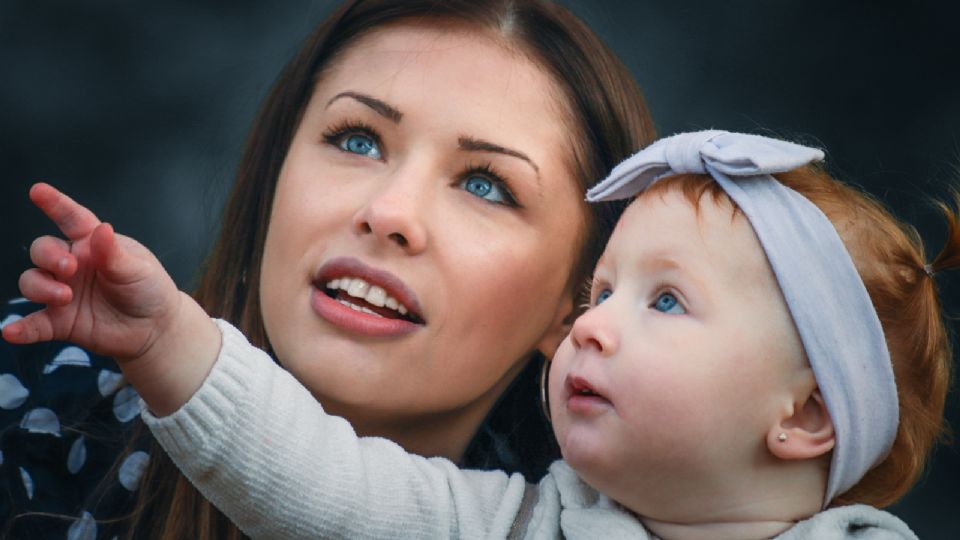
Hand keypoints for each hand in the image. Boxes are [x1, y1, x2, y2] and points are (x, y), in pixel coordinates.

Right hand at [3, 183, 220, 414]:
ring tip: (65, 297)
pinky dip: (22, 328)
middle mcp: (73, 265)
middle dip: (49, 256)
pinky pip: (35, 324)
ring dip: (41, 288)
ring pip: (33, 282)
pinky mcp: (61, 322)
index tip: (38, 191)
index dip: (55, 204)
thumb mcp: (138, 269)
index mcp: (93, 244)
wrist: (155, 328)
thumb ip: (114, 254)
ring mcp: (64, 292)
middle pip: (43, 250)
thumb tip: (101, 229)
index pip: (71, 219)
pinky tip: (12, 332)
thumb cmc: (148, 289)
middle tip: (69, 268)